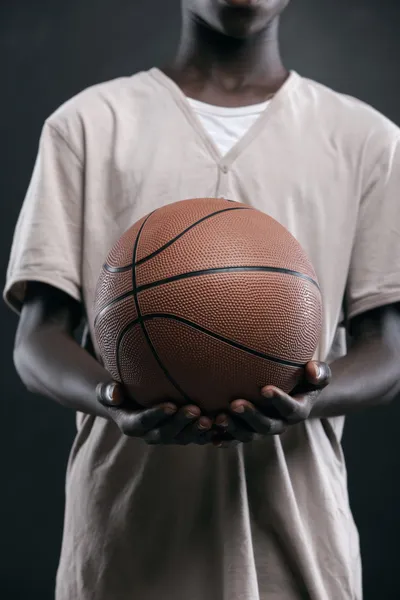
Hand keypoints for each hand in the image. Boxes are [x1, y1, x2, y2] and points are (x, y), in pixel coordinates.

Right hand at [97, 382, 212, 444]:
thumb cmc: (120, 392)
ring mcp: (167, 437)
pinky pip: (195, 438)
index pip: (143, 422)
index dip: (157, 415)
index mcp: (131, 425)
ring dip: (196, 430)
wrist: (131, 402)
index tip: (170, 404)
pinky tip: (221, 425)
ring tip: (210, 419)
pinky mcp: (182, 435)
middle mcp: (150, 435)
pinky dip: (208, 434)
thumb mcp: (108, 391)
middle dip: (181, 423)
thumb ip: (108, 392)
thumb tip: (114, 393)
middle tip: (195, 409)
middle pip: (166, 433)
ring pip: (183, 438)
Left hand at [213, 361, 330, 445]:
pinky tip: (209, 435)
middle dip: (250, 416)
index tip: (265, 389)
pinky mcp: (248, 431)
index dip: (278, 400)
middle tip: (235, 403)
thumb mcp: (317, 374)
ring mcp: (263, 429)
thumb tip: (312, 370)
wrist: (296, 393)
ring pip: (248, 434)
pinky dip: (223, 438)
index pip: (289, 408)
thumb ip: (319, 372)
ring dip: (233, 428)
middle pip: (266, 425)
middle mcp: (280, 424)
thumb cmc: (305, 378)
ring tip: (218, 418)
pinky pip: (235, 439)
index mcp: (297, 410)